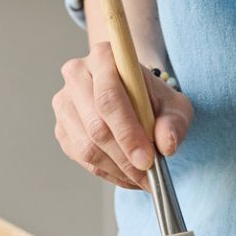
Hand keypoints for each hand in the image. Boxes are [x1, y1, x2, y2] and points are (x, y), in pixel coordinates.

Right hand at [52, 41, 192, 188]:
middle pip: (96, 126)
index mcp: (104, 57)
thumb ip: (173, 123)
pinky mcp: (61, 128)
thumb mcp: (174, 105)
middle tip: (147, 174)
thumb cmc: (153, 98)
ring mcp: (64, 103)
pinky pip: (82, 159)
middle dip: (124, 157)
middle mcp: (76, 75)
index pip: (109, 98)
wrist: (133, 96)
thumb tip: (167, 145)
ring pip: (86, 147)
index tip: (147, 159)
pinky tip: (127, 175)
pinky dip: (107, 172)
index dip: (128, 132)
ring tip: (141, 178)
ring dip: (117, 169)